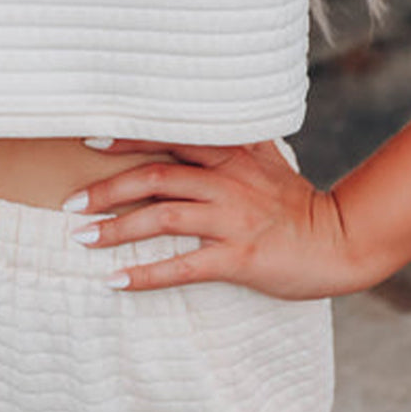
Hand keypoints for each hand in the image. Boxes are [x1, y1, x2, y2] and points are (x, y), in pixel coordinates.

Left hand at [63, 138, 355, 298]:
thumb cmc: (296, 204)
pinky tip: (116, 281)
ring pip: (161, 216)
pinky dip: (146, 274)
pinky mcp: (239, 255)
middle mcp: (227, 180)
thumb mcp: (266, 159)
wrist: (341, 240)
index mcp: (230, 154)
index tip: (89, 141)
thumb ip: (231, 144)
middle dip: (106, 189)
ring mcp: (232, 218)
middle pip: (154, 176)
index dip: (127, 139)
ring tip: (81, 238)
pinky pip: (183, 265)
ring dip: (116, 228)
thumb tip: (195, 130)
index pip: (168, 138)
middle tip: (70, 204)